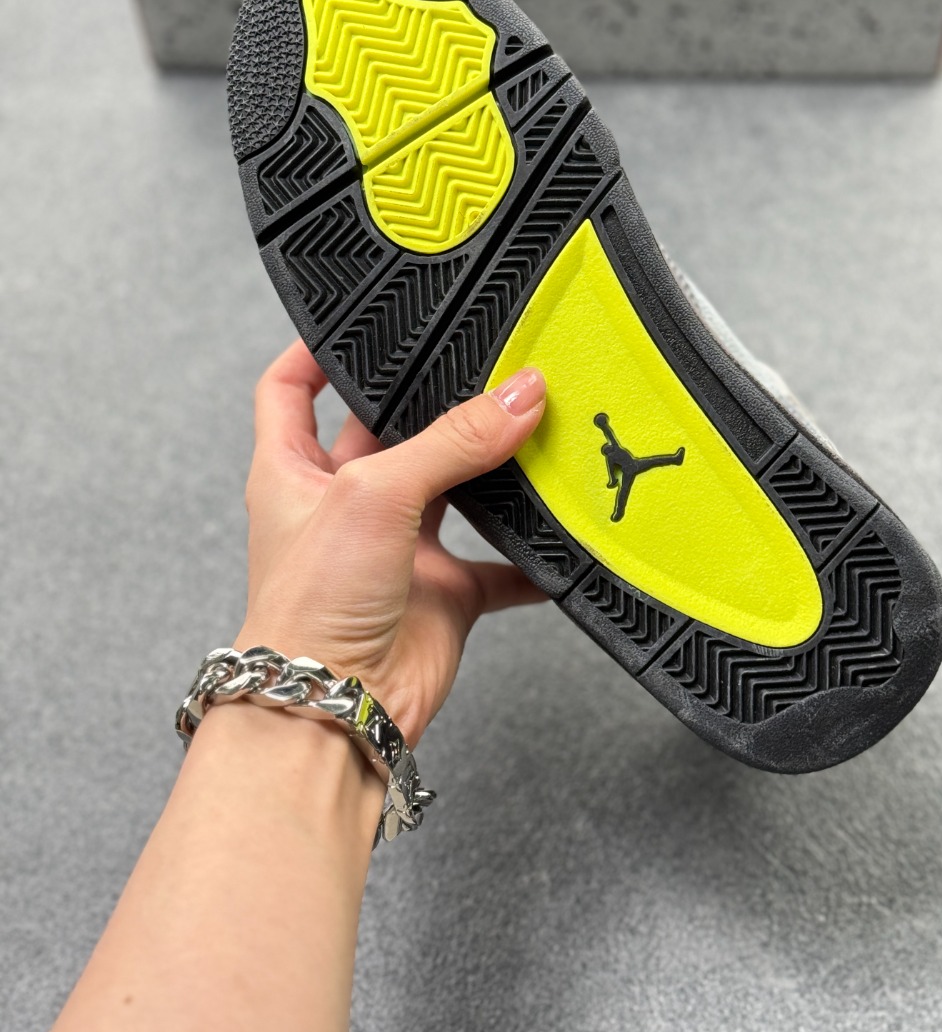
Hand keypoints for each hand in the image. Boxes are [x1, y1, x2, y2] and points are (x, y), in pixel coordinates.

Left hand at [237, 340, 546, 745]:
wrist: (336, 710)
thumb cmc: (311, 607)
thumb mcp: (374, 493)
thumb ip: (452, 440)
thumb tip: (521, 394)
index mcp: (293, 471)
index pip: (290, 390)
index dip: (316, 351)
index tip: (359, 320)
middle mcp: (344, 505)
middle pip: (392, 431)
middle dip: (435, 403)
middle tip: (484, 364)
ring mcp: (396, 550)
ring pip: (454, 490)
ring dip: (492, 467)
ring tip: (535, 424)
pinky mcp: (443, 594)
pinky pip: (499, 565)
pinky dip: (531, 554)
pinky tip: (561, 528)